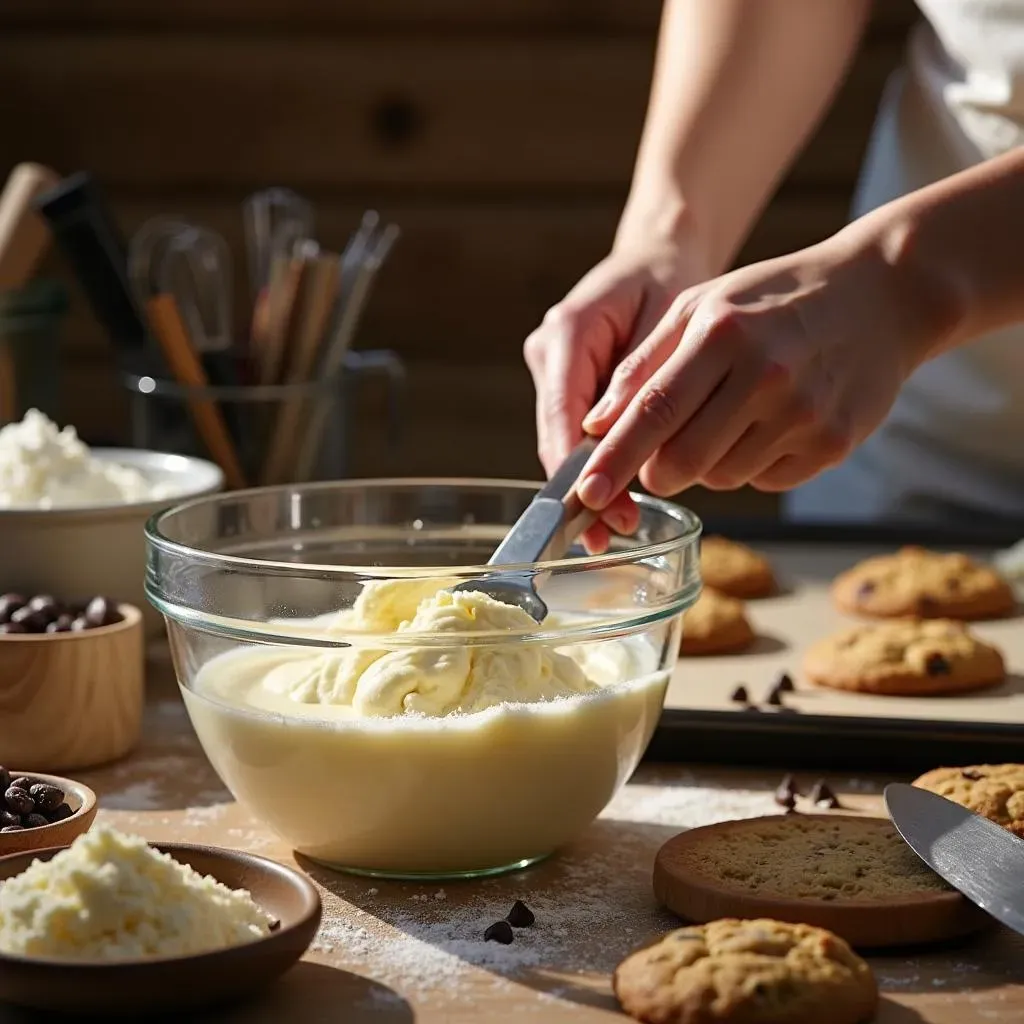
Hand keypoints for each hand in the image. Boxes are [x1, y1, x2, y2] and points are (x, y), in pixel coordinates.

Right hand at [524, 241, 709, 550]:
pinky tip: (614, 502)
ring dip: (589, 482)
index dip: (574, 464)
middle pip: (557, 434)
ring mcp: (555, 371)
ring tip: (613, 527)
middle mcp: (551, 353)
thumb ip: (641, 379)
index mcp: (569, 330)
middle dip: (582, 485)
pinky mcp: (569, 386)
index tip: (594, 503)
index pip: (562, 410)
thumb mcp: (668, 322)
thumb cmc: (670, 283)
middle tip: (606, 532)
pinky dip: (598, 465)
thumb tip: (620, 440)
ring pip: (564, 440)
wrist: (660, 260)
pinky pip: (578, 434)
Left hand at [575, 232, 940, 510]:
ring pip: (720, 478)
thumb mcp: (702, 307)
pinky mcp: (834, 444)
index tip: (585, 492)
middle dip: (656, 471)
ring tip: (731, 416)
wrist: (883, 296)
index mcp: (722, 333)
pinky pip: (764, 481)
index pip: (652, 412)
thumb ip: (644, 364)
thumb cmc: (774, 300)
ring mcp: (804, 414)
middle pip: (681, 462)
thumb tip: (596, 425)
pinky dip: (752, 464)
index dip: (613, 459)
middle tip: (657, 457)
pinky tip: (770, 423)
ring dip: (706, 463)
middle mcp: (765, 376)